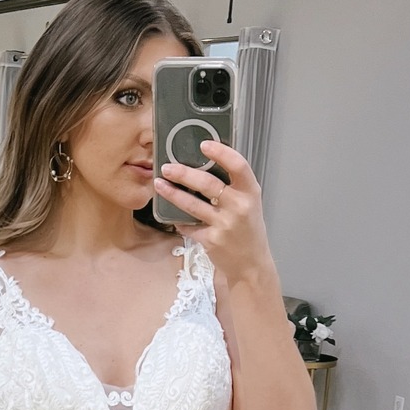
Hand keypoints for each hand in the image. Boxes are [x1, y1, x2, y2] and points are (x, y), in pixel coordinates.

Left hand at [155, 141, 273, 287]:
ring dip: (172, 193)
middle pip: (208, 183)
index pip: (238, 165)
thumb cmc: (248, 231)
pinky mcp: (210, 240)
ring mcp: (224, 225)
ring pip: (192, 204)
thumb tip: (206, 164)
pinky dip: (178, 219)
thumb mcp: (248, 204)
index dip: (221, 153)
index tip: (204, 144)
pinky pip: (188, 225)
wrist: (251, 265)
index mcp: (250, 193)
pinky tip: (170, 214)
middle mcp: (238, 207)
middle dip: (184, 173)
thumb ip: (233, 187)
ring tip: (159, 183)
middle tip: (168, 166)